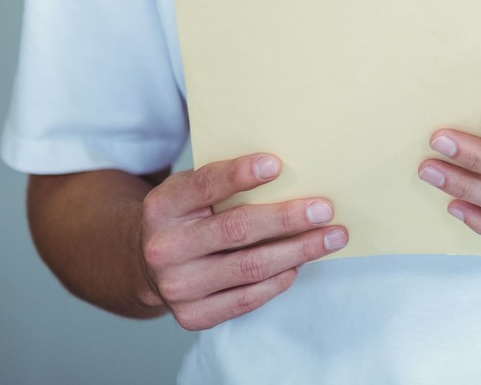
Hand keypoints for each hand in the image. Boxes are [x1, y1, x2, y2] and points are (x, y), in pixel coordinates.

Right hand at [138, 154, 345, 330]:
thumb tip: (290, 171)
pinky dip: (280, 280)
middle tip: (325, 209)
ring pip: (250, 267)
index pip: (205, 186)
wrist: (148, 266)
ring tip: (332, 238)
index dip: (239, 175)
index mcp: (163, 207)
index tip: (276, 164)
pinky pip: (247, 298)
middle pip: (236, 230)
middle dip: (287, 219)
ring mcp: (177, 286)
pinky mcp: (193, 315)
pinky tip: (300, 264)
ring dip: (299, 251)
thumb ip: (225, 181)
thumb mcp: (190, 190)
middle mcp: (164, 248)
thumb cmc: (186, 217)